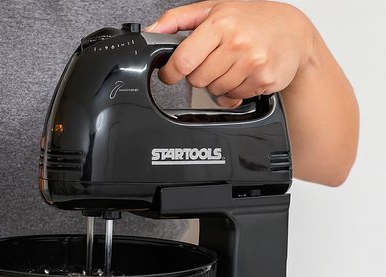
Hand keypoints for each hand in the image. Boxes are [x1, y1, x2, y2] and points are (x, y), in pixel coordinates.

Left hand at [145, 1, 313, 106]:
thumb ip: (178, 20)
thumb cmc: (252, 20)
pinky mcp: (263, 80)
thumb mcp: (214, 9)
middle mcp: (237, 42)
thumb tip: (151, 32)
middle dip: (199, 75)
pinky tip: (244, 74)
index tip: (170, 73)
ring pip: (215, 91)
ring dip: (218, 84)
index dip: (171, 72)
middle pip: (197, 80)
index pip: (184, 60)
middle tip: (212, 62)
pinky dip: (234, 90)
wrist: (293, 32)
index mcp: (220, 24)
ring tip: (231, 66)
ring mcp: (252, 63)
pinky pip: (234, 97)